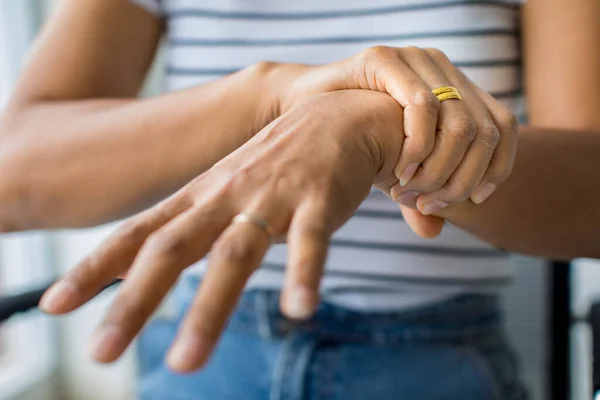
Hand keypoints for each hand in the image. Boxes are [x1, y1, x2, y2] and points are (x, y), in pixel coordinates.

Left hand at [40, 90, 403, 371]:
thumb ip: (190, 224)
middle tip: (99, 353)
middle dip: (133, 301)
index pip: (139, 234)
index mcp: (201, 196)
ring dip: (208, 309)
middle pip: (171, 249)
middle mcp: (226, 196)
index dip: (95, 268)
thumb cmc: (276, 159)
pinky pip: (310, 241)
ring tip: (184, 362)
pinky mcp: (319, 199)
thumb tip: (148, 259)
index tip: (54, 306)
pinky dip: (303, 274)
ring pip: (234, 254)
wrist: (336, 113)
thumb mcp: (223, 190)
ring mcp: (272, 196)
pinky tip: (300, 310)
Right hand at [272, 46, 517, 226]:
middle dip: (462, 179)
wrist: (302, 110)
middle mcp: (442, 70)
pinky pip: (420, 105)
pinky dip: (417, 145)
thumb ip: (418, 196)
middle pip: (484, 131)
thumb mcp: (394, 172)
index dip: (498, 166)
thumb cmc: (354, 141)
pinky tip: (399, 169)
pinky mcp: (384, 59)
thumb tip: (435, 232)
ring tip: (410, 191)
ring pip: (459, 122)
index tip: (476, 200)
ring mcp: (415, 60)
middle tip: (431, 204)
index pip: (503, 126)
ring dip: (439, 168)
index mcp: (456, 90)